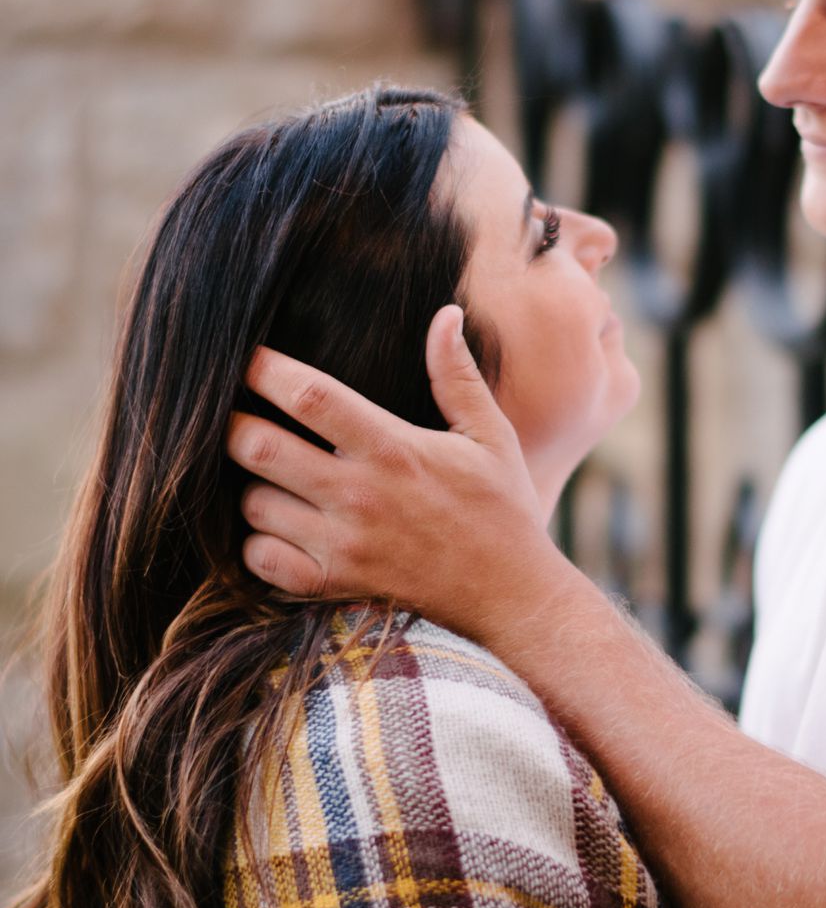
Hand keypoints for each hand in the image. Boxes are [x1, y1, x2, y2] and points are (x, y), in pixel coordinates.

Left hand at [227, 307, 559, 642]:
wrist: (512, 595)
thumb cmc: (502, 509)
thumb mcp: (490, 435)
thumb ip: (457, 374)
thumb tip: (446, 313)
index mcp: (392, 448)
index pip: (308, 396)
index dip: (263, 369)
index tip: (243, 356)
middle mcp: (359, 495)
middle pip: (259, 447)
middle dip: (231, 425)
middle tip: (231, 414)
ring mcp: (343, 544)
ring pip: (254, 505)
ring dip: (248, 486)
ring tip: (265, 475)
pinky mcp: (337, 584)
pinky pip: (263, 562)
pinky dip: (256, 544)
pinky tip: (276, 528)